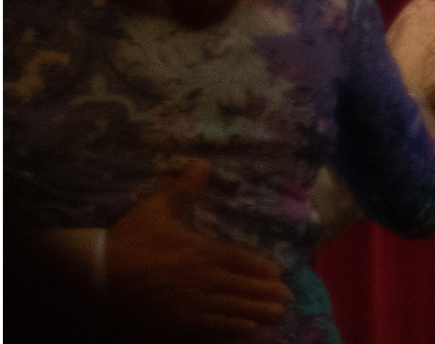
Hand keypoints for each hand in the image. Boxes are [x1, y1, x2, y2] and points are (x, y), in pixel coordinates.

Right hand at [104, 159, 288, 338]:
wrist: (95, 277)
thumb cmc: (126, 243)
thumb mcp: (154, 210)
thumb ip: (182, 190)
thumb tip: (202, 163)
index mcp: (198, 252)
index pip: (237, 260)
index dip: (257, 268)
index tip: (276, 272)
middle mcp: (200, 279)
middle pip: (239, 287)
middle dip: (263, 293)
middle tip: (285, 298)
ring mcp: (188, 304)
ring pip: (229, 308)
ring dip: (254, 311)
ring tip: (274, 314)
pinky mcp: (174, 324)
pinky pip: (208, 328)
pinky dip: (229, 329)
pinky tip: (244, 330)